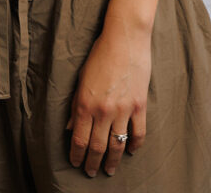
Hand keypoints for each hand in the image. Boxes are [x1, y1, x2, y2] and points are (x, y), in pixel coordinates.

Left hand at [65, 15, 150, 177]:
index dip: (77, 155)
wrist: (125, 38)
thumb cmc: (100, 54)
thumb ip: (76, 105)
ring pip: (117, 145)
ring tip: (108, 170)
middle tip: (91, 172)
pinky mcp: (139, 105)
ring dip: (112, 161)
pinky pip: (138, 133)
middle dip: (92, 163)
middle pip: (97, 147)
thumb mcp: (81, 78)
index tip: (76, 163)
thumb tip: (71, 127)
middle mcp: (103, 110)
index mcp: (85, 103)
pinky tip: (131, 152)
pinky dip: (134, 146)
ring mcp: (123, 109)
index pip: (79, 139)